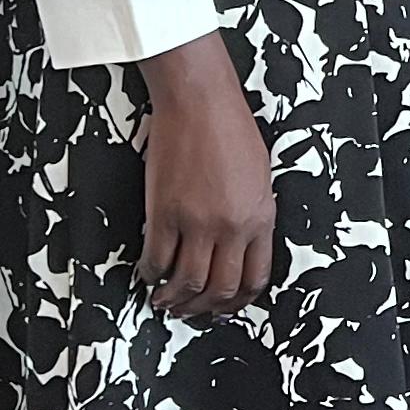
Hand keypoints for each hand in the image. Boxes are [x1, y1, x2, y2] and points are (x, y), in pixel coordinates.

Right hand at [135, 33, 274, 316]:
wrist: (200, 100)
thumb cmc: (230, 128)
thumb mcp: (258, 176)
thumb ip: (252, 214)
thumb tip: (238, 247)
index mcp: (261, 217)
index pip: (255, 278)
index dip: (237, 301)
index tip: (224, 306)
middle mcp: (232, 226)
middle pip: (220, 289)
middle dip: (204, 308)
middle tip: (190, 310)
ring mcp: (198, 222)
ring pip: (187, 282)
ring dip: (175, 299)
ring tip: (165, 300)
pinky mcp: (165, 213)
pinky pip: (157, 258)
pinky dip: (151, 273)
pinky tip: (148, 273)